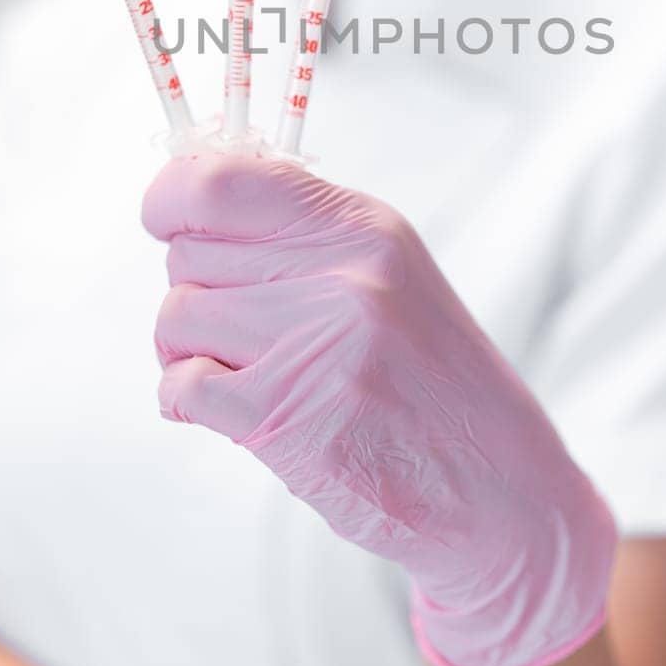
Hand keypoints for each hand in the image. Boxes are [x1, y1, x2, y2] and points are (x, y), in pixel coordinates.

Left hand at [143, 152, 616, 665]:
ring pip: (176, 316)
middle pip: (188, 251)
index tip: (166, 218)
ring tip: (240, 369)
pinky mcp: (287, 418)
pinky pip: (181, 385)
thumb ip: (300, 232)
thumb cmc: (429, 377)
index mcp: (361, 225)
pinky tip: (227, 409)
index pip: (220, 180)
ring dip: (187, 348)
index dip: (172, 197)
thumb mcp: (388, 272)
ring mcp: (315, 345)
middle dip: (196, 288)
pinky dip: (185, 398)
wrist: (500, 486)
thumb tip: (186, 200)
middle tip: (237, 325)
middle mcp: (342, 273)